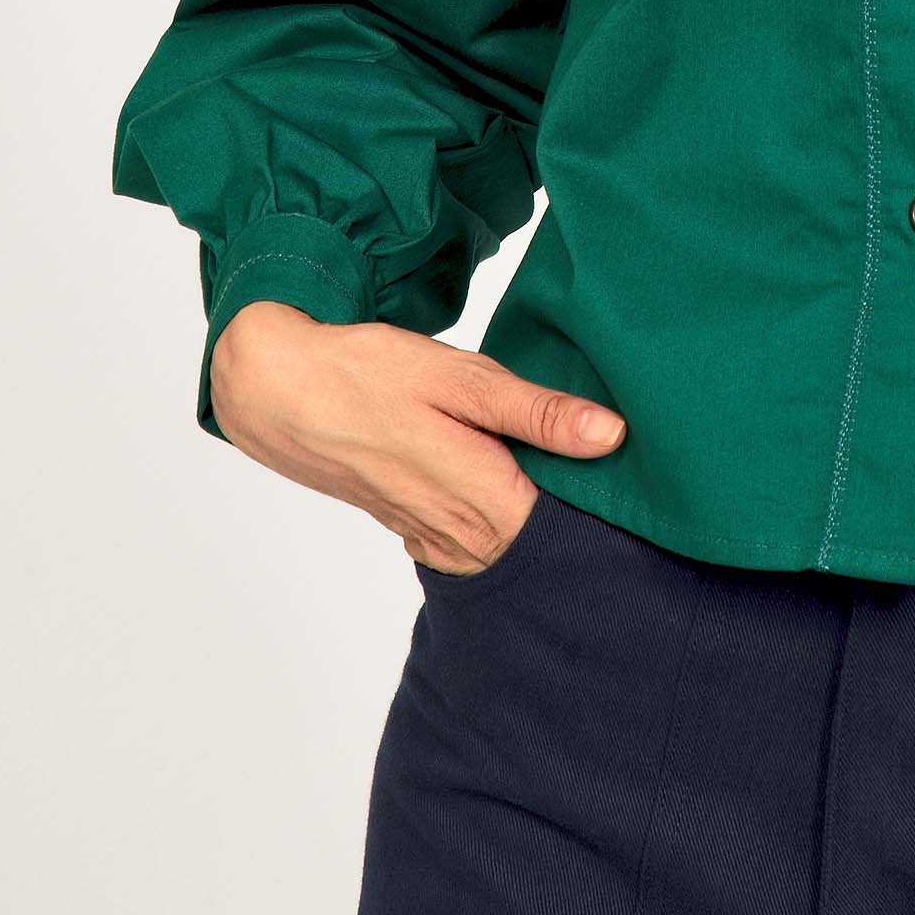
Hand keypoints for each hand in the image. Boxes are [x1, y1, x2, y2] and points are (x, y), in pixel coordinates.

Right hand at [209, 300, 626, 574]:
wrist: (280, 391)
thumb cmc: (368, 375)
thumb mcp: (461, 378)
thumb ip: (536, 413)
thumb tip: (611, 436)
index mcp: (482, 498)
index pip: (571, 526)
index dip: (607, 499)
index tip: (634, 471)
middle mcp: (460, 533)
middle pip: (543, 537)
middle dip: (577, 507)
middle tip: (604, 457)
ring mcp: (433, 534)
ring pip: (508, 539)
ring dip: (536, 510)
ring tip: (561, 462)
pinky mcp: (413, 525)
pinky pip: (473, 535)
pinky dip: (496, 511)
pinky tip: (505, 471)